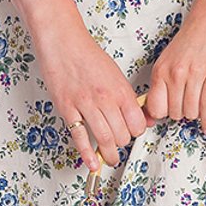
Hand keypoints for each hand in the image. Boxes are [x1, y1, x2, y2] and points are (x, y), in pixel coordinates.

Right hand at [32, 16, 147, 172]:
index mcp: (120, 90)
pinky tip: (92, 163)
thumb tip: (143, 118)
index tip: (133, 132)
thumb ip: (128, 98)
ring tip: (111, 158)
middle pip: (122, 134)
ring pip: (104, 139)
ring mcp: (85, 105)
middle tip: (119, 143)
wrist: (62, 42)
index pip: (137, 123)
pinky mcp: (66, 108)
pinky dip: (87, 154)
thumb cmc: (88, 55)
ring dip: (109, 154)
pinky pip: (79, 137)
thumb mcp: (116, 74)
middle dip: (122, 143)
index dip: (136, 131)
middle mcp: (105, 99)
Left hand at [142, 0, 205, 137]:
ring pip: (191, 112)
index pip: (155, 107)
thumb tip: (158, 106)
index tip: (167, 114)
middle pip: (175, 113)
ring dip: (196, 114)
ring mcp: (195, 74)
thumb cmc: (195, 35)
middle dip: (181, 113)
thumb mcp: (171, 57)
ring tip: (199, 108)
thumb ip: (165, 80)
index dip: (162, 114)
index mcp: (161, 69)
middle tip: (187, 107)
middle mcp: (175, 73)